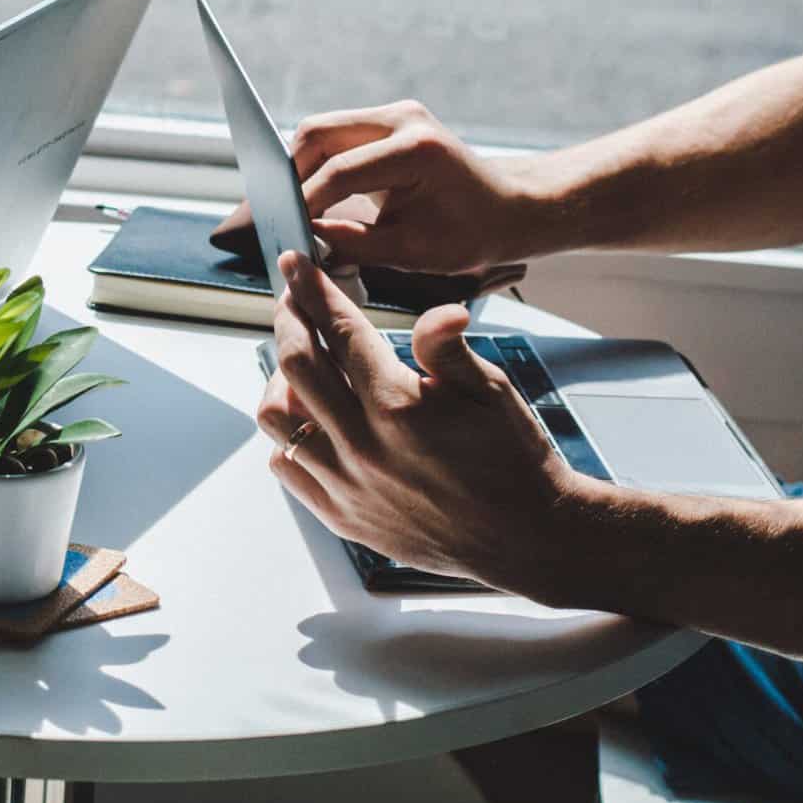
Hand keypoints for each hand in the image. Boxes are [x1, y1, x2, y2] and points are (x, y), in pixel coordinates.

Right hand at [213, 100, 539, 273]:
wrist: (510, 208)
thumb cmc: (472, 235)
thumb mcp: (413, 253)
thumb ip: (354, 244)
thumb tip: (305, 241)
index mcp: (415, 149)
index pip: (338, 171)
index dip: (304, 203)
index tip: (285, 232)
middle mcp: (403, 119)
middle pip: (318, 133)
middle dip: (292, 174)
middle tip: (282, 215)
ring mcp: (395, 114)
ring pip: (321, 129)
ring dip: (303, 166)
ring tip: (297, 208)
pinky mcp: (389, 120)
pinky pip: (337, 134)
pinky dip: (319, 163)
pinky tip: (317, 196)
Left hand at [256, 251, 588, 595]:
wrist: (525, 537)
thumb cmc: (513, 458)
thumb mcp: (491, 392)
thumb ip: (448, 348)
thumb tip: (439, 310)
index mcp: (399, 407)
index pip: (339, 331)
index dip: (313, 290)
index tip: (296, 265)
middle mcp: (363, 447)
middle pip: (295, 366)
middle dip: (289, 321)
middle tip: (293, 302)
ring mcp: (347, 485)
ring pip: (276, 418)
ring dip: (281, 380)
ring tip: (302, 364)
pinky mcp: (341, 516)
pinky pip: (286, 466)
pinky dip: (287, 436)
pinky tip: (311, 419)